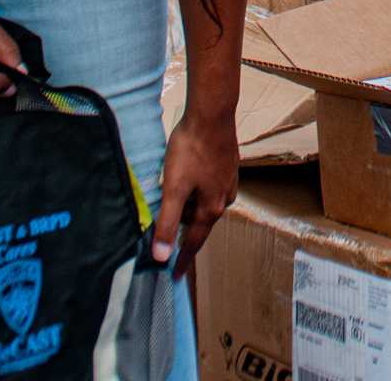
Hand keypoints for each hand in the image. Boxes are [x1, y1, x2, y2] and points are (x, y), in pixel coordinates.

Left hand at [154, 113, 240, 275]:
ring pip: (204, 204)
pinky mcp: (227, 167)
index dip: (182, 260)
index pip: (194, 242)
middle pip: (199, 222)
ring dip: (188, 206)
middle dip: (182, 227)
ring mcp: (228, 181)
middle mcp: (224, 198)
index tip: (175, 276)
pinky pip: (209, 189)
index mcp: (211, 208)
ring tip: (172, 196)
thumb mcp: (173, 188)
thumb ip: (168, 222)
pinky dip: (196, 191)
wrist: (212, 115)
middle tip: (163, 225)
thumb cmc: (191, 149)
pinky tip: (187, 178)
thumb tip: (162, 255)